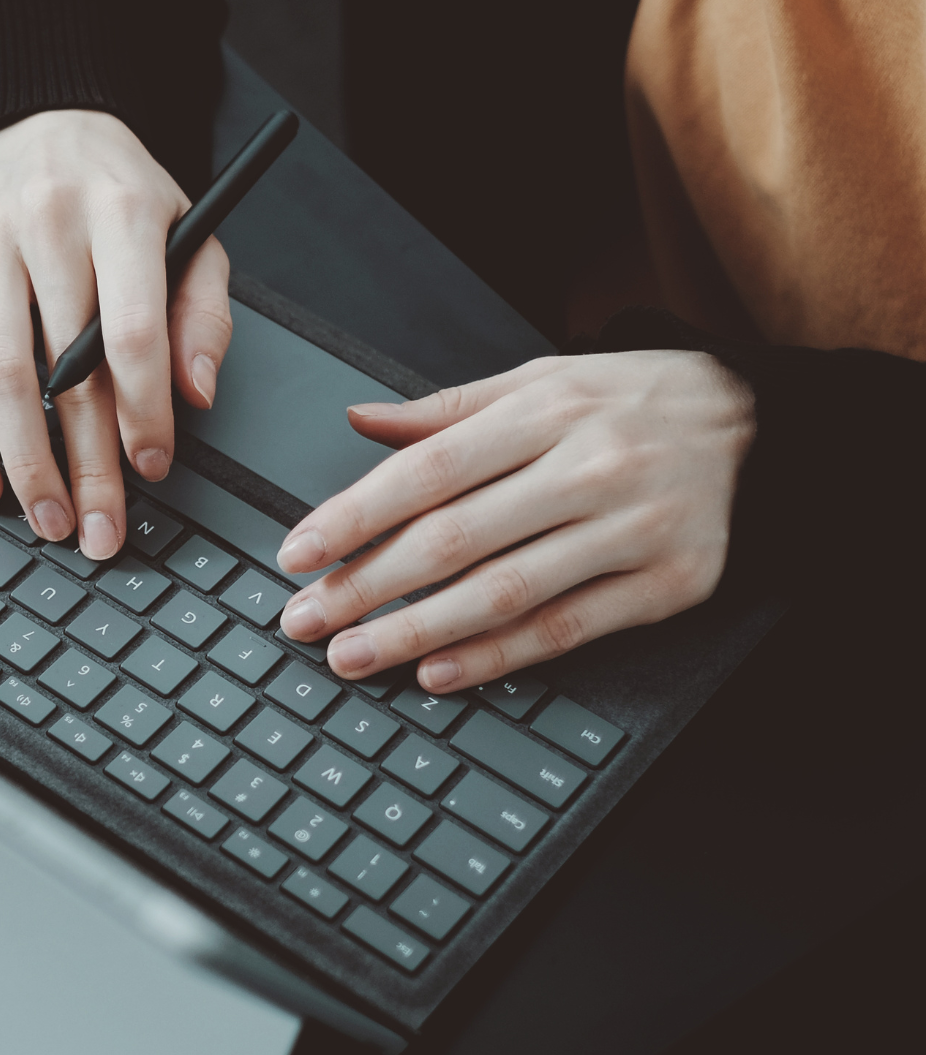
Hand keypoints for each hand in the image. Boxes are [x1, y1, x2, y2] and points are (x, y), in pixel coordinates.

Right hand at [0, 110, 231, 558]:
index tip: (153, 468)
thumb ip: (202, 314)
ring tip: (47, 518)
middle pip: (65, 370)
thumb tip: (194, 396)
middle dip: (86, 463)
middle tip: (100, 529)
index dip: (143, 412)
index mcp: (121, 212)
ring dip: (24, 461)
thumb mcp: (190, 231)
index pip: (130, 332)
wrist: (38, 119)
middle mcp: (47, 224)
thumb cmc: (119, 193)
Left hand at [274, 351, 753, 690]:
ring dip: (417, 633)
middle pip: (455, 539)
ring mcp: (632, 530)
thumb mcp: (538, 381)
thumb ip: (445, 410)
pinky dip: (498, 657)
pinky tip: (439, 673)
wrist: (756, 422)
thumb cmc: (628, 402)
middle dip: (367, 586)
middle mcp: (588, 469)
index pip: (426, 472)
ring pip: (505, 593)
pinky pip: (567, 629)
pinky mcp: (668, 584)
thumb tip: (357, 420)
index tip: (297, 554)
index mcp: (545, 412)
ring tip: (354, 657)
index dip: (354, 517)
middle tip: (305, 621)